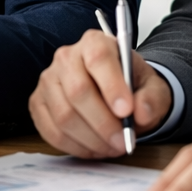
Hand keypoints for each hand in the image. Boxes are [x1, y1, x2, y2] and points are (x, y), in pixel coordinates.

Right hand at [29, 29, 172, 157]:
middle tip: (123, 142)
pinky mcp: (38, 103)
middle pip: (78, 91)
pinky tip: (93, 148)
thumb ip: (152, 99)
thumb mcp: (153, 88)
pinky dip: (75, 146)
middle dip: (103, 123)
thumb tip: (141, 114)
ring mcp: (48, 80)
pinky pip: (51, 130)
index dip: (111, 86)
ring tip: (111, 147)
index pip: (98, 58)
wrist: (115, 93)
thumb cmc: (132, 87)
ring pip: (64, 115)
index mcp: (95, 42)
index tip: (126, 111)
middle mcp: (66, 57)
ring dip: (91, 139)